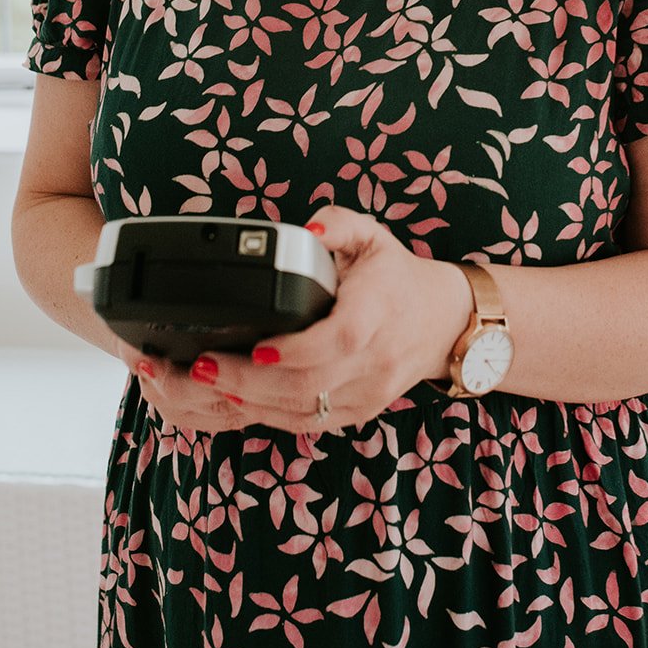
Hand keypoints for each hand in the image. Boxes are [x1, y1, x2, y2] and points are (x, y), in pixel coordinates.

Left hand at [116, 209, 470, 436]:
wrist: (443, 322)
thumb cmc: (398, 277)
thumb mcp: (373, 236)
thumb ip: (337, 224)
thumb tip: (307, 227)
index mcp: (378, 311)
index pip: (337, 339)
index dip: (293, 349)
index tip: (255, 345)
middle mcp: (376, 358)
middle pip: (309, 384)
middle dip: (249, 381)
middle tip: (203, 365)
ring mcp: (369, 391)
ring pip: (305, 411)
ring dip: (251, 403)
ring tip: (207, 383)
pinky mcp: (359, 411)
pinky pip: (311, 423)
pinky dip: (270, 416)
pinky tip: (238, 402)